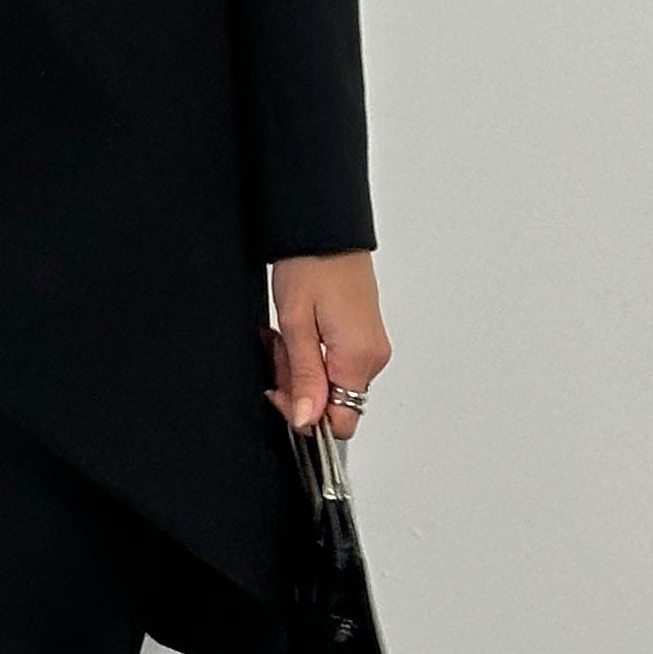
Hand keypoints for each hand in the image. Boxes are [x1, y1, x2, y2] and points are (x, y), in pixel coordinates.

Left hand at [267, 246, 388, 434]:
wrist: (325, 231)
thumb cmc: (310, 265)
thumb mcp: (295, 323)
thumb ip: (304, 377)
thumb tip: (307, 420)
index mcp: (358, 357)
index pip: (341, 423)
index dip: (305, 416)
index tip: (280, 390)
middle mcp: (373, 357)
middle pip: (334, 404)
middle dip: (298, 386)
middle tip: (280, 350)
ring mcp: (371, 348)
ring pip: (332, 384)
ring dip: (303, 369)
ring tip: (287, 335)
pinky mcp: (365, 338)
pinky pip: (337, 365)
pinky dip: (313, 356)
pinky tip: (300, 333)